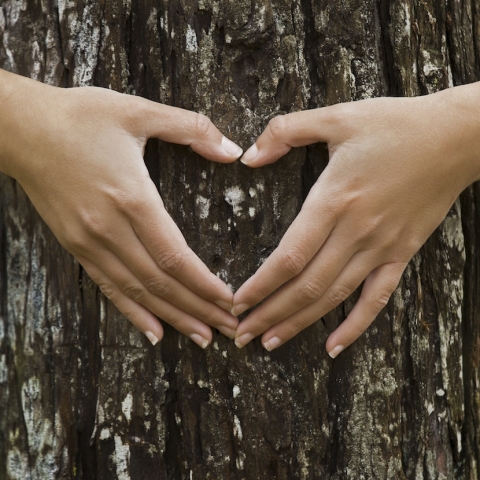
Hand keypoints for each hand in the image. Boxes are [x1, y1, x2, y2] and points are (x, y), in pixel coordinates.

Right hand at [0, 70, 242, 347]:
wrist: (20, 128)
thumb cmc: (80, 117)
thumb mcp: (139, 110)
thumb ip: (192, 129)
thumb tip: (233, 150)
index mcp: (132, 198)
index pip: (176, 257)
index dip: (205, 285)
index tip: (231, 302)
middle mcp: (110, 229)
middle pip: (161, 282)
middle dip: (199, 309)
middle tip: (229, 330)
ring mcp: (89, 241)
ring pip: (137, 291)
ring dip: (173, 317)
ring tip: (202, 336)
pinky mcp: (75, 245)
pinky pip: (107, 287)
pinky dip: (132, 312)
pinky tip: (154, 331)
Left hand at [233, 84, 479, 355]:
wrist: (456, 137)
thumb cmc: (395, 124)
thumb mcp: (336, 116)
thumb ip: (285, 131)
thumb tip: (248, 158)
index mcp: (333, 199)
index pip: (288, 256)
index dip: (259, 285)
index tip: (236, 302)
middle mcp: (355, 231)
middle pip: (306, 286)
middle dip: (269, 314)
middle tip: (242, 335)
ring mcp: (381, 247)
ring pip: (334, 298)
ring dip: (299, 324)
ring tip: (269, 343)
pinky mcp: (402, 254)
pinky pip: (377, 299)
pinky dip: (355, 327)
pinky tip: (333, 347)